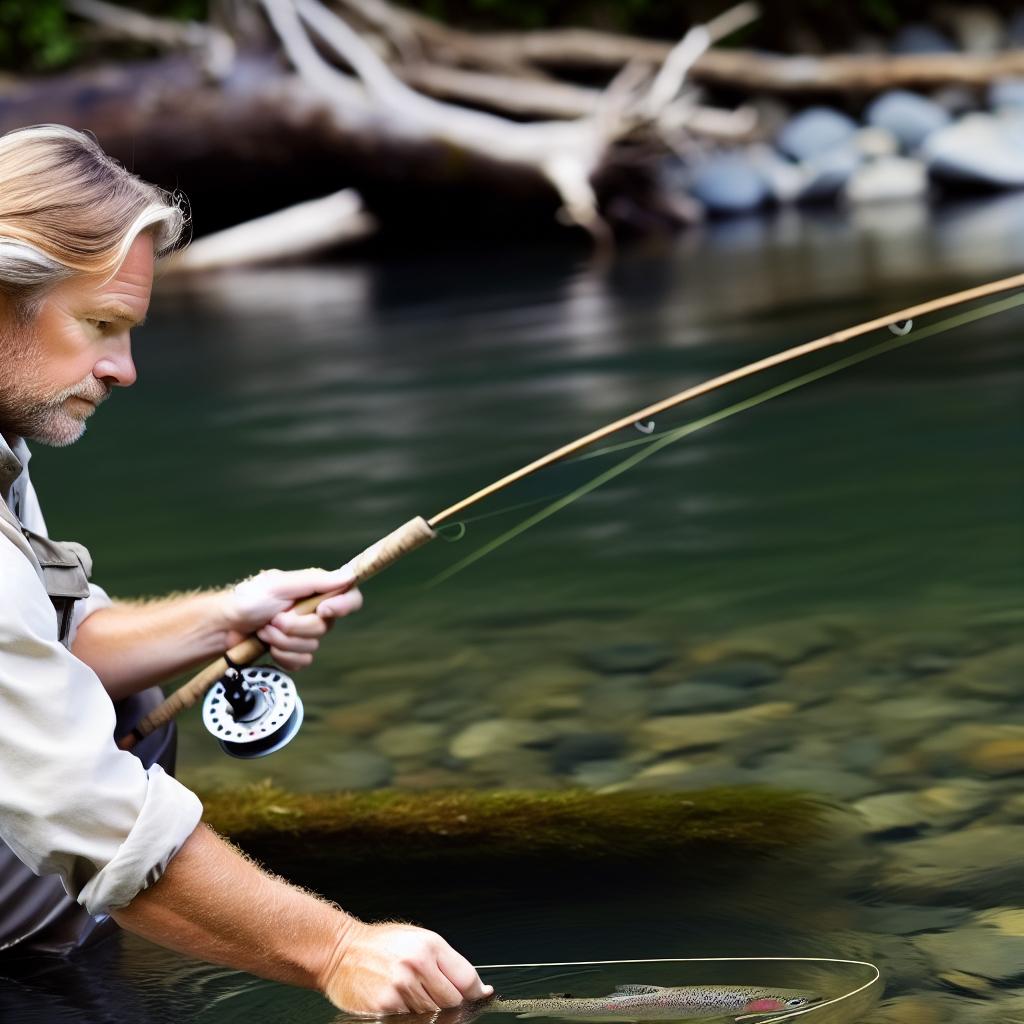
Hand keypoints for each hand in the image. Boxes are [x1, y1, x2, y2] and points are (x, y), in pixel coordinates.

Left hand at [223, 566, 362, 670]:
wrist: (225, 626)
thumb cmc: (248, 599)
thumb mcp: (280, 584)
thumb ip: (315, 581)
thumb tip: (349, 576)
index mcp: (315, 592)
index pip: (349, 598)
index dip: (343, 606)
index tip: (323, 610)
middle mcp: (314, 612)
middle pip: (326, 627)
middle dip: (296, 626)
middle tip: (274, 618)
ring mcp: (305, 635)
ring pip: (312, 647)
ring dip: (284, 641)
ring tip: (265, 630)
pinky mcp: (294, 653)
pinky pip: (302, 662)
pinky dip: (283, 656)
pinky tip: (269, 646)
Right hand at [322, 920, 493, 1014]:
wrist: (341, 951)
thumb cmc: (381, 945)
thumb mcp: (418, 940)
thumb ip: (448, 963)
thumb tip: (480, 989)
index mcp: (429, 946)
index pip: (467, 979)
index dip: (475, 992)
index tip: (479, 997)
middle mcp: (416, 965)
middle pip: (453, 1002)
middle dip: (451, 1003)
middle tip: (434, 993)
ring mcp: (400, 988)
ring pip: (434, 1014)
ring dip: (430, 1010)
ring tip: (414, 993)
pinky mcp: (385, 1007)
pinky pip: (412, 1020)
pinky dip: (411, 1015)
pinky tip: (401, 1001)